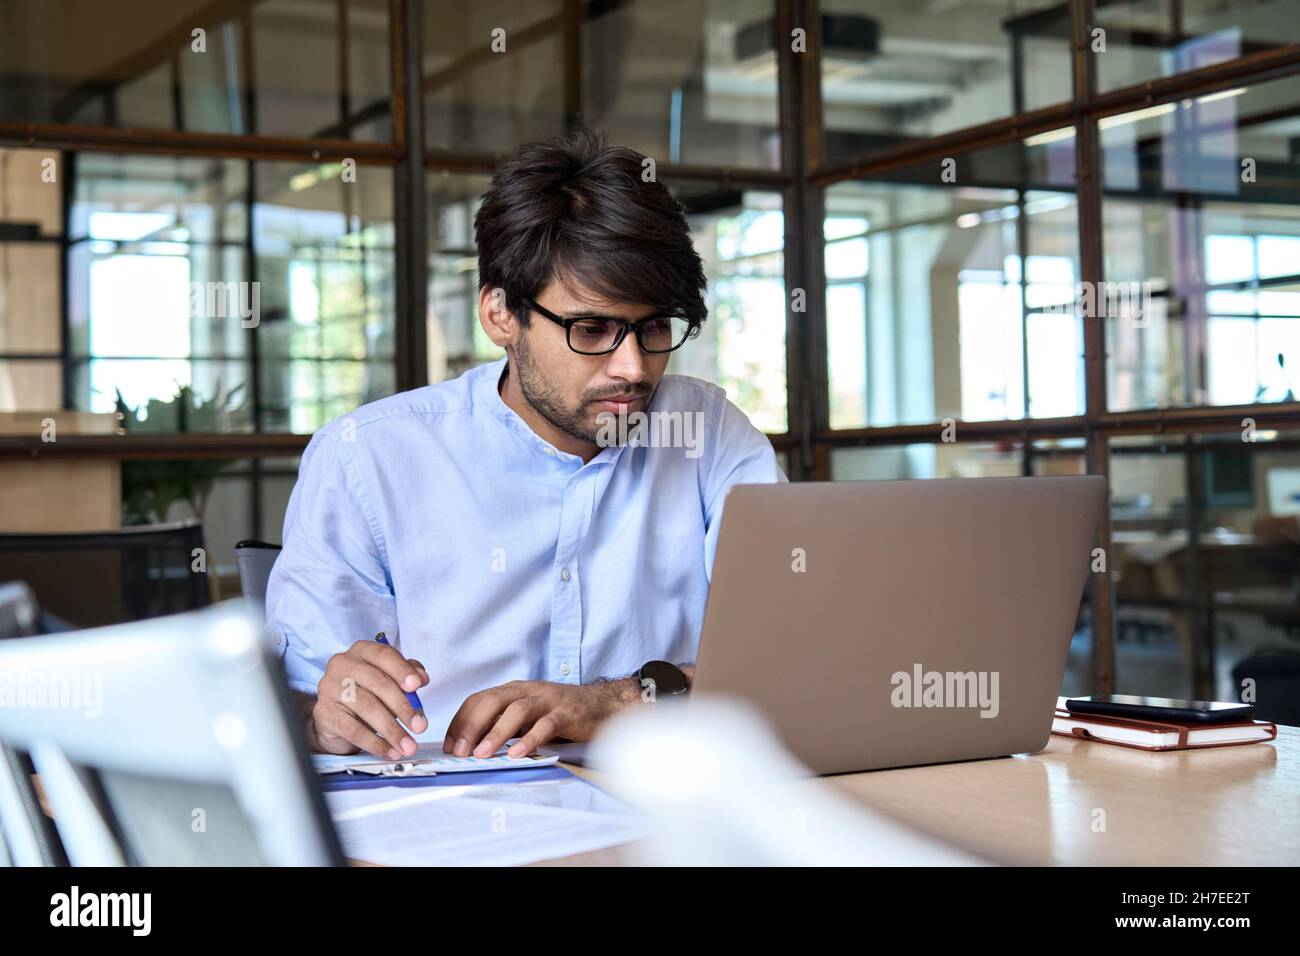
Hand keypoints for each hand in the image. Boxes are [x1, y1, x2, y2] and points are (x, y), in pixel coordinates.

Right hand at [309, 640, 429, 759]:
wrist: (334, 718)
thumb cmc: (366, 693)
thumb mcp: (388, 680)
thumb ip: (406, 675)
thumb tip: (421, 678)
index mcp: (361, 651)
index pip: (384, 655)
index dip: (402, 670)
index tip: (417, 686)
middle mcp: (342, 665)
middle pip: (378, 683)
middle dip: (403, 707)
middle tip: (420, 726)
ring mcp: (330, 688)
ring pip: (367, 708)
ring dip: (392, 730)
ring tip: (408, 745)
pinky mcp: (324, 713)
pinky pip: (353, 730)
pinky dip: (375, 743)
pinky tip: (390, 751)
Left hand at [443, 679, 639, 758]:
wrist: (601, 705)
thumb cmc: (559, 713)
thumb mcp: (527, 716)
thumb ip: (504, 725)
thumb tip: (472, 746)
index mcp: (514, 690)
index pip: (479, 699)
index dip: (460, 721)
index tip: (450, 745)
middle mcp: (527, 690)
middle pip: (492, 701)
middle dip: (472, 725)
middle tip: (460, 751)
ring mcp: (547, 700)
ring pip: (517, 710)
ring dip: (496, 732)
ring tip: (482, 754)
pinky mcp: (566, 713)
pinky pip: (546, 725)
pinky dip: (530, 739)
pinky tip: (518, 754)